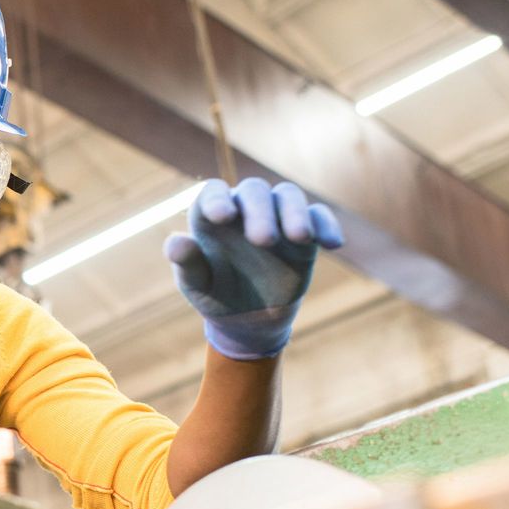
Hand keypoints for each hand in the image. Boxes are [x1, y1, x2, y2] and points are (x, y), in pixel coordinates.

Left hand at [164, 178, 343, 360]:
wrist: (248, 318)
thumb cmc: (215, 295)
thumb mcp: (198, 285)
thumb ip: (188, 264)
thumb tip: (176, 243)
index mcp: (212, 216)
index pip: (213, 192)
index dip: (217, 199)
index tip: (222, 217)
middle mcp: (244, 209)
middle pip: (254, 191)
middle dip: (260, 211)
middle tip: (263, 241)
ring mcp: (276, 217)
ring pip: (288, 196)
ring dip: (295, 212)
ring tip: (299, 237)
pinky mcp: (304, 233)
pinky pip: (318, 217)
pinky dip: (326, 225)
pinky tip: (332, 244)